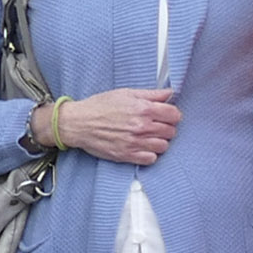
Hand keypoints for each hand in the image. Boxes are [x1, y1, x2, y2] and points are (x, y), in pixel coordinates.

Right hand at [59, 86, 179, 165]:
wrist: (77, 123)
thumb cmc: (99, 107)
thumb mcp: (125, 93)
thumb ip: (151, 94)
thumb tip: (169, 93)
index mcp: (144, 109)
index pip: (174, 115)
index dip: (171, 114)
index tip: (166, 115)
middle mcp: (142, 126)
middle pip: (171, 131)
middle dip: (165, 127)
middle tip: (154, 125)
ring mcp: (135, 142)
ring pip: (163, 146)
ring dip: (158, 141)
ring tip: (148, 137)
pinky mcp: (127, 155)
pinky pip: (151, 159)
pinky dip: (149, 154)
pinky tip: (142, 147)